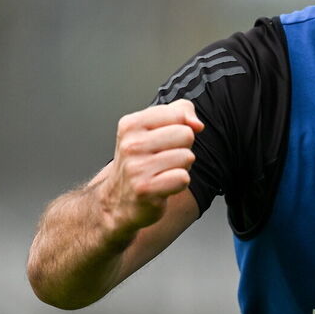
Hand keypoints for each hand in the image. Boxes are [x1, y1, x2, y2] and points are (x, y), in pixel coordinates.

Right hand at [102, 99, 203, 237]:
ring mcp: (136, 168)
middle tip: (164, 160)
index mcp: (131, 124)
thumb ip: (180, 112)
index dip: (180, 127)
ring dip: (181, 167)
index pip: (179, 113)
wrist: (118, 201)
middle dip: (182, 148)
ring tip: (162, 173)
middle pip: (186, 134)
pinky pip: (183, 178)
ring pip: (187, 157)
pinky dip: (179, 184)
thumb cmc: (141, 162)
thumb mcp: (154, 129)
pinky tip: (163, 186)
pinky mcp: (145, 189)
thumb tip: (196, 123)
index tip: (164, 140)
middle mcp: (131, 145)